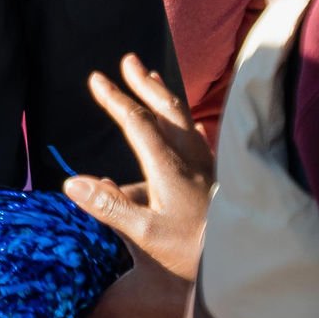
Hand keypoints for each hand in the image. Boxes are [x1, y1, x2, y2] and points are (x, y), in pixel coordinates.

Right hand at [63, 58, 214, 281]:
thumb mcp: (146, 234)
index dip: (116, 99)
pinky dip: (184, 120)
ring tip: (154, 78)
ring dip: (165, 97)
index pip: (138, 122)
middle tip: (129, 60)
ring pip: (184, 120)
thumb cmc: (192, 251)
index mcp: (169, 167)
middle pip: (167, 109)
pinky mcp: (216, 176)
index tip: (96, 78)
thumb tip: (72, 182)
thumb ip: (109, 206)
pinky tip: (187, 125)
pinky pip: (197, 136)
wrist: (246, 257)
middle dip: (145, 84)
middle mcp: (190, 158)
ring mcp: (206, 165)